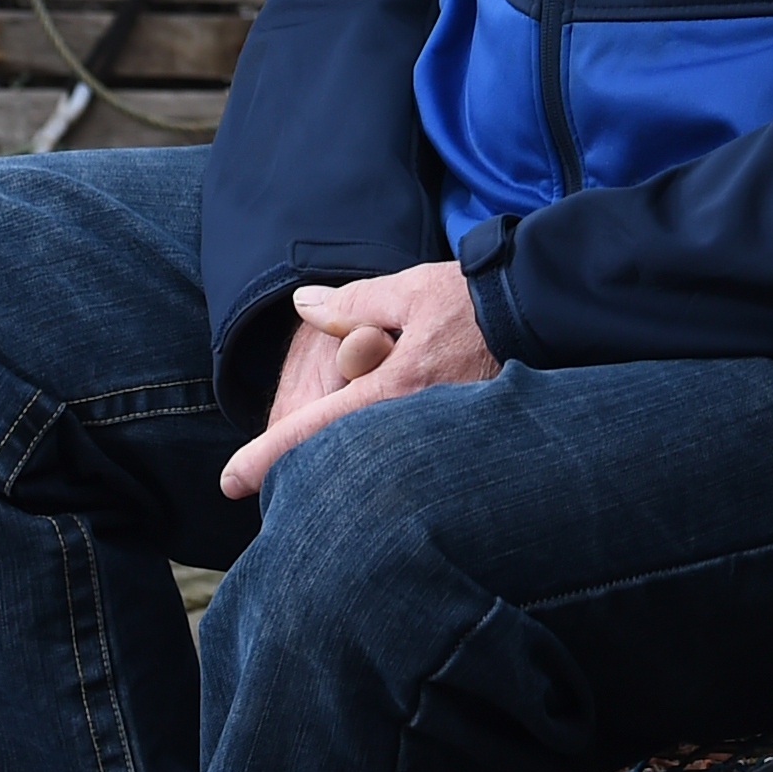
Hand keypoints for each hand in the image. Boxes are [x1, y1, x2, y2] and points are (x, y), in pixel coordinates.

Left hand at [220, 261, 497, 499]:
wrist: (541, 313)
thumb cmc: (474, 300)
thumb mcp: (409, 290)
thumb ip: (354, 301)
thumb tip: (304, 306)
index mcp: (395, 384)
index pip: (317, 426)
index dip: (268, 455)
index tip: (231, 481)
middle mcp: (414, 419)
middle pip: (339, 454)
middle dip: (304, 464)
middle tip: (269, 474)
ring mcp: (437, 434)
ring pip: (370, 456)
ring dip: (345, 458)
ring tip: (336, 457)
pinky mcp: (456, 440)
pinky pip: (404, 452)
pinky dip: (380, 454)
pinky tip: (378, 456)